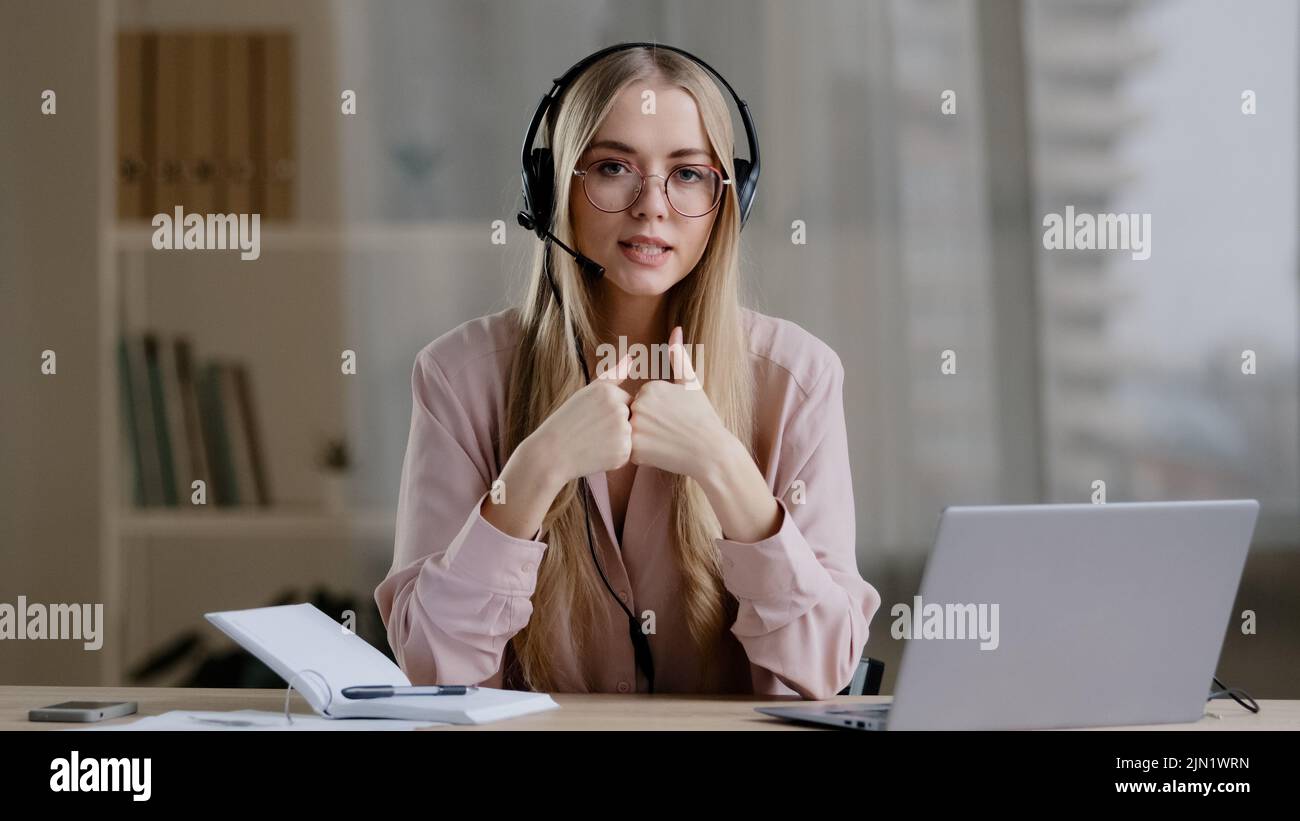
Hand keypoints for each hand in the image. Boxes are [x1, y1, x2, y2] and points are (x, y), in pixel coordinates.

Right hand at [528, 349, 634, 484]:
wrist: (549, 455)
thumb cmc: (566, 422)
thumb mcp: (586, 393)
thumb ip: (612, 376)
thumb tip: (632, 358)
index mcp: (609, 391)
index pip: (625, 400)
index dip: (609, 412)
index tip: (591, 418)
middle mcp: (619, 408)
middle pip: (630, 417)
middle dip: (615, 426)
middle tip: (590, 432)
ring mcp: (623, 431)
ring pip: (629, 435)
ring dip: (616, 441)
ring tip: (592, 443)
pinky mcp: (623, 452)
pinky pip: (627, 453)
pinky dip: (614, 456)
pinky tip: (595, 455)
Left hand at [628, 326, 732, 479]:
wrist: (711, 452)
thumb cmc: (702, 417)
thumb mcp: (691, 384)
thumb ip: (679, 357)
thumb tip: (676, 329)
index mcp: (650, 388)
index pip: (643, 399)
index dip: (659, 411)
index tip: (675, 417)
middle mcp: (639, 406)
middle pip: (635, 414)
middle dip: (649, 424)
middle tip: (671, 431)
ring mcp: (636, 429)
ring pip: (631, 433)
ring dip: (645, 439)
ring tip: (666, 442)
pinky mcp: (635, 451)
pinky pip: (630, 451)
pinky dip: (643, 454)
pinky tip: (662, 453)